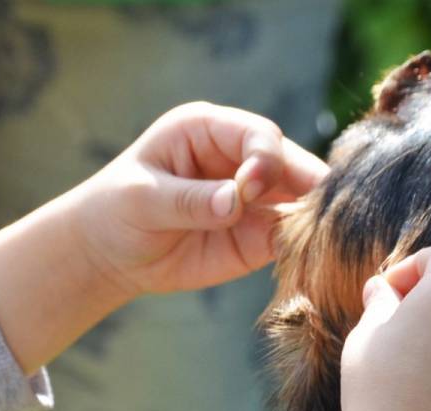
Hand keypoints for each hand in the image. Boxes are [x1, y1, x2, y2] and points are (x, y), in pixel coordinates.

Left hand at [71, 102, 327, 297]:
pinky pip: (292, 239)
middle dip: (306, 188)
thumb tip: (234, 203)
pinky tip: (309, 260)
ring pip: (301, 202)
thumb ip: (189, 200)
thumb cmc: (118, 209)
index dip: (265, 159)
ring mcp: (255, 199)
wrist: (110, 253)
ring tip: (321, 240)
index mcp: (210, 130)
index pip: (259, 135)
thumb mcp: (142, 199)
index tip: (250, 190)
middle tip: (318, 215)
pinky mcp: (258, 237)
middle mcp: (240, 159)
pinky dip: (305, 249)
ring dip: (312, 221)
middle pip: (292, 165)